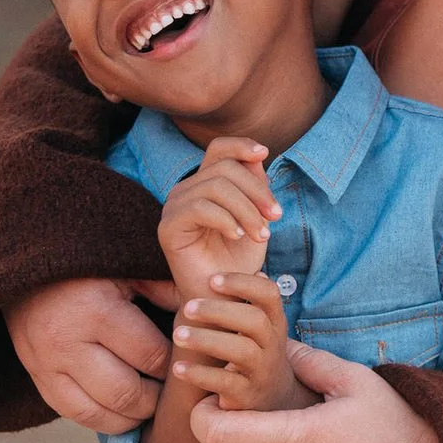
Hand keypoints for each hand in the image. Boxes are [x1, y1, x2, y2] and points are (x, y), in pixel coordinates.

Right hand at [4, 278, 175, 433]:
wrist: (26, 267)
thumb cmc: (89, 266)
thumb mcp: (129, 269)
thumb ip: (168, 292)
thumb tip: (208, 317)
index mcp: (97, 312)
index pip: (151, 358)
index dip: (176, 366)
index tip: (190, 363)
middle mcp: (67, 344)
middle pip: (127, 395)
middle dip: (157, 400)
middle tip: (173, 391)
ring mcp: (46, 365)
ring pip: (99, 414)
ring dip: (131, 417)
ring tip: (150, 404)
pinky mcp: (36, 378)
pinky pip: (73, 414)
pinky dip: (103, 418)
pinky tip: (123, 409)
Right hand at [159, 137, 280, 298]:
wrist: (224, 298)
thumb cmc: (239, 260)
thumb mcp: (256, 219)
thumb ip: (255, 187)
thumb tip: (257, 156)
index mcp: (205, 183)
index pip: (219, 149)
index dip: (241, 145)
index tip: (265, 153)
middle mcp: (186, 190)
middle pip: (224, 168)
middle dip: (257, 190)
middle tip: (276, 217)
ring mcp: (174, 207)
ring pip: (215, 186)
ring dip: (246, 209)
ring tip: (262, 235)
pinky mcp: (167, 227)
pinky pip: (199, 207)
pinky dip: (226, 219)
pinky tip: (238, 237)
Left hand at [170, 271, 307, 410]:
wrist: (270, 400)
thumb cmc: (254, 350)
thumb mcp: (258, 324)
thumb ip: (245, 298)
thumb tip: (227, 254)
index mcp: (274, 321)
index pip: (268, 294)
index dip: (242, 283)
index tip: (212, 278)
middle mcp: (272, 344)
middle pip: (255, 321)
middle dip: (220, 310)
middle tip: (187, 306)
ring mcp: (261, 371)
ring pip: (241, 352)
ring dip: (208, 340)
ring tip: (178, 334)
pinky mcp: (246, 396)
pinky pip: (225, 384)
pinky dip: (200, 375)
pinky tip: (178, 368)